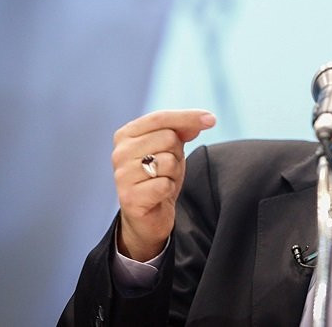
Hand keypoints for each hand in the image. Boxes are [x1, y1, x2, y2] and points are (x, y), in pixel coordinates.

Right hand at [112, 109, 215, 261]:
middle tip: (167, 169)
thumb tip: (204, 120)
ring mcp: (122, 175)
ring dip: (174, 174)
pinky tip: (159, 195)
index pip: (160, 117)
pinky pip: (165, 184)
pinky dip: (169, 189)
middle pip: (168, 138)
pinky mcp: (129, 198)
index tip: (212, 119)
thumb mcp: (173, 148)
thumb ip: (183, 129)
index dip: (188, 117)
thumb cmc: (160, 175)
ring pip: (168, 162)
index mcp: (126, 135)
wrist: (149, 215)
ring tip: (162, 181)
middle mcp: (119, 152)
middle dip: (177, 154)